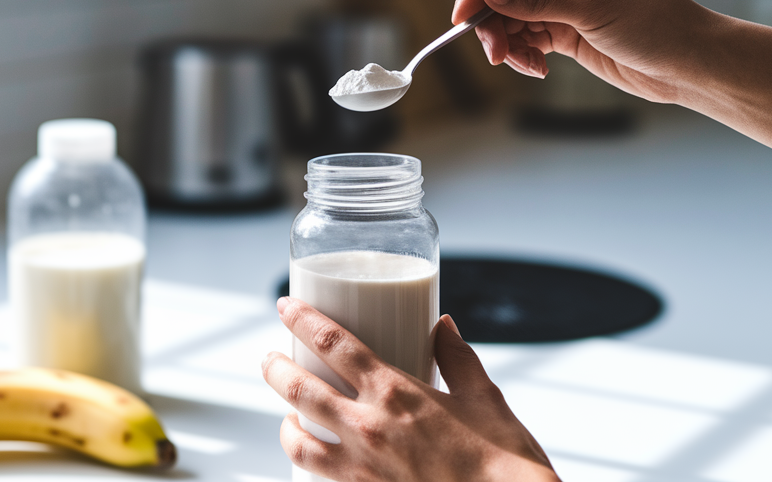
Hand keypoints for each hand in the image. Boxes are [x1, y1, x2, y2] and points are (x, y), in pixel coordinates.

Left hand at [261, 297, 558, 480]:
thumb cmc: (501, 456)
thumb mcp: (483, 396)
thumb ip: (458, 357)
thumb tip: (443, 325)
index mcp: (396, 391)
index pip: (333, 343)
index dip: (302, 319)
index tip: (285, 306)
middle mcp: (368, 427)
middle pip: (300, 387)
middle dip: (275, 368)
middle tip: (269, 358)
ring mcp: (361, 466)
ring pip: (297, 438)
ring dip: (283, 421)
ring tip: (285, 413)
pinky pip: (317, 475)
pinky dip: (307, 462)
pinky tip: (313, 456)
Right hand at [452, 0, 723, 103]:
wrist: (687, 62)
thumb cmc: (656, 22)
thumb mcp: (592, 8)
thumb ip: (537, 0)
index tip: (463, 16)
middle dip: (493, 24)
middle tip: (496, 54)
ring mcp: (561, 5)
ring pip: (511, 22)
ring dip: (508, 45)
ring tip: (522, 64)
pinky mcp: (565, 33)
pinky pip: (528, 42)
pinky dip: (524, 57)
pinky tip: (538, 69)